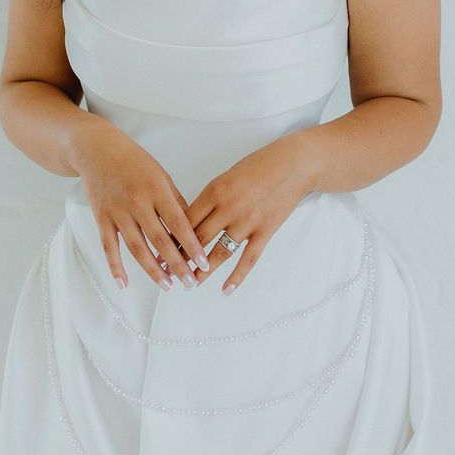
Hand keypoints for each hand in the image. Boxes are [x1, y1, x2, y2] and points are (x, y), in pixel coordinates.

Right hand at [74, 118, 209, 290]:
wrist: (97, 150)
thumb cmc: (134, 161)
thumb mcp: (161, 175)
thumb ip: (175, 201)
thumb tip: (189, 228)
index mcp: (156, 190)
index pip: (178, 223)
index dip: (192, 245)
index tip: (204, 262)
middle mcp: (137, 202)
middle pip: (160, 240)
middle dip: (177, 264)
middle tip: (190, 283)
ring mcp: (117, 212)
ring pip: (136, 248)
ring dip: (153, 270)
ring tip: (167, 285)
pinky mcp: (101, 218)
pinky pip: (109, 247)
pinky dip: (115, 267)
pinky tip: (124, 283)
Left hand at [182, 132, 316, 294]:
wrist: (294, 164)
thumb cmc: (259, 166)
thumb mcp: (228, 176)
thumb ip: (211, 198)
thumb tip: (192, 220)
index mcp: (215, 190)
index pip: (186, 220)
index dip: (171, 237)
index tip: (160, 250)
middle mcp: (229, 207)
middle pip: (198, 238)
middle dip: (182, 257)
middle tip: (170, 271)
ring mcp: (248, 221)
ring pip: (220, 252)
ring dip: (204, 270)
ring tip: (192, 283)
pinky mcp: (266, 230)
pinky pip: (248, 258)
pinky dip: (237, 276)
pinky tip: (226, 289)